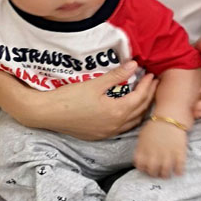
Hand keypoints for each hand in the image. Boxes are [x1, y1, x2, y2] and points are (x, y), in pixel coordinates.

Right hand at [29, 62, 157, 140]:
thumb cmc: (69, 98)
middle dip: (148, 96)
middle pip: (139, 111)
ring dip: (140, 109)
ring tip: (144, 96)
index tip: (151, 75)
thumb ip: (116, 75)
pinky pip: (121, 128)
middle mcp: (115, 125)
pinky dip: (129, 118)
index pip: (140, 97)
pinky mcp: (98, 135)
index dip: (147, 85)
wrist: (48, 113)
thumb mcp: (94, 83)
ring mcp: (107, 132)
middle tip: (152, 83)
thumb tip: (134, 65)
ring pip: (132, 122)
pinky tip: (127, 111)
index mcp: (116, 112)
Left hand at [134, 120, 187, 178]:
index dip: (144, 169)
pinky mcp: (179, 153)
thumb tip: (141, 158)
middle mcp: (154, 155)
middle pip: (153, 172)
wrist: (170, 116)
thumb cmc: (156, 125)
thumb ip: (141, 148)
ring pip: (165, 173)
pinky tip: (178, 171)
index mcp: (143, 150)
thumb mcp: (143, 135)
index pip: (140, 166)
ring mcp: (167, 155)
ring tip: (167, 173)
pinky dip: (179, 171)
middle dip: (155, 173)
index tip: (147, 168)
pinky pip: (179, 168)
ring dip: (166, 174)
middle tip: (158, 171)